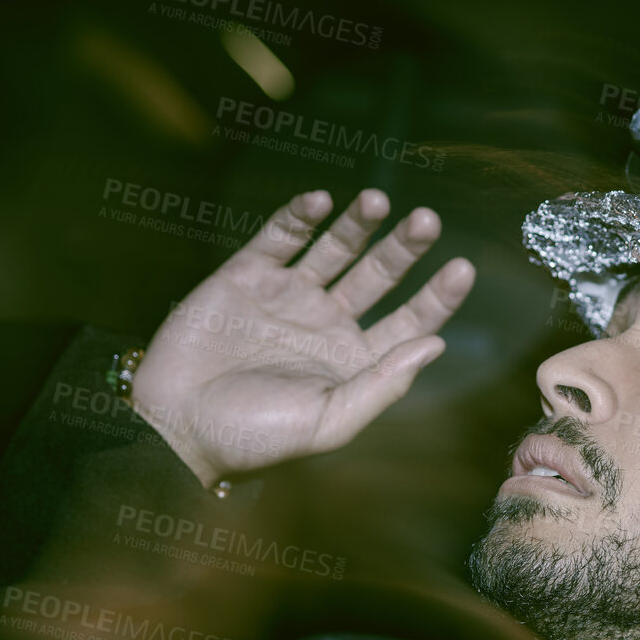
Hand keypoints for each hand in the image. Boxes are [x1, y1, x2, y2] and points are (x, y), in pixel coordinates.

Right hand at [132, 188, 474, 485]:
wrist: (176, 425)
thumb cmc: (254, 438)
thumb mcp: (329, 422)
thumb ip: (384, 384)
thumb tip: (436, 344)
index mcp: (354, 360)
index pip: (409, 321)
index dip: (437, 296)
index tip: (463, 268)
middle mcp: (327, 323)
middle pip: (379, 275)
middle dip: (404, 248)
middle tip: (428, 222)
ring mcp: (288, 296)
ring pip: (335, 248)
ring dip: (358, 224)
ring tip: (379, 202)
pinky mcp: (245, 276)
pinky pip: (280, 237)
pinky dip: (299, 216)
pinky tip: (320, 202)